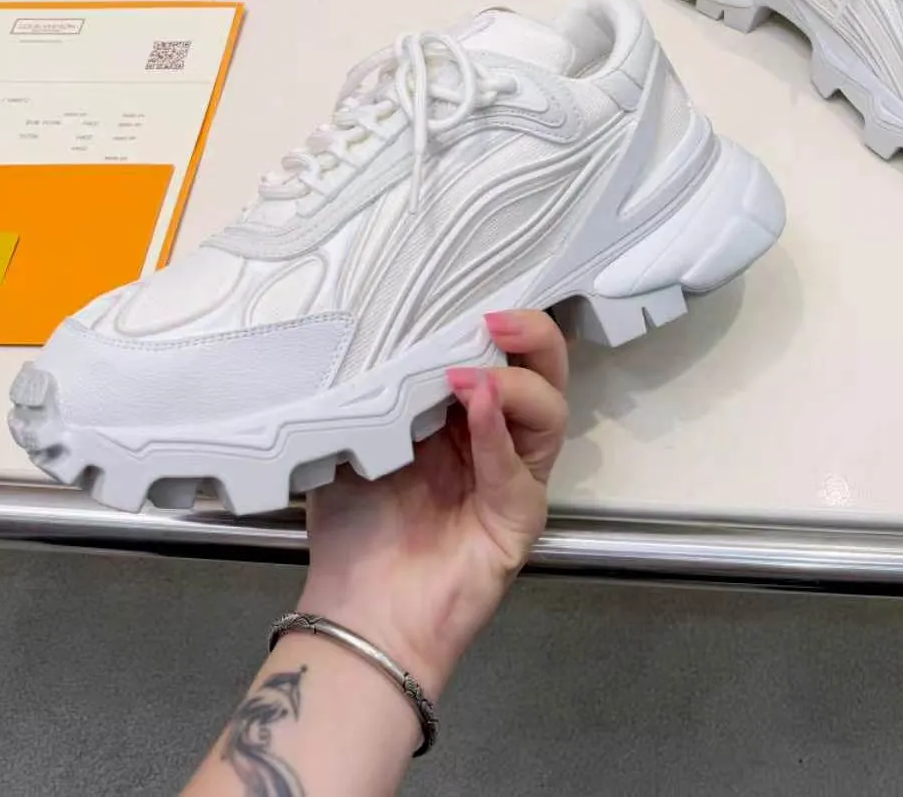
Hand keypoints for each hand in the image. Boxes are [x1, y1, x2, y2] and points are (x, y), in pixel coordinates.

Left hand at [297, 310, 568, 696]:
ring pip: (549, 409)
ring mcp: (513, 473)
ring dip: (516, 381)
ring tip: (471, 373)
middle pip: (544, 369)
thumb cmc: (353, 526)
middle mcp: (494, 434)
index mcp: (458, 411)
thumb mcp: (356, 438)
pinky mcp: (519, 515)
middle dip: (529, 334)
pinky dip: (500, 432)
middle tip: (493, 319)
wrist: (358, 611)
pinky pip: (520, 467)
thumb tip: (386, 330)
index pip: (497, 350)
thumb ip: (379, 389)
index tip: (465, 292)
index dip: (490, 318)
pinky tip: (479, 406)